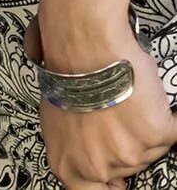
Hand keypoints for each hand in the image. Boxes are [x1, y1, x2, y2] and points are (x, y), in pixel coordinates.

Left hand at [39, 23, 176, 189]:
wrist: (84, 45)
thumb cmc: (67, 77)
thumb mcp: (56, 121)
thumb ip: (75, 150)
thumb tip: (92, 164)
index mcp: (71, 165)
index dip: (109, 187)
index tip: (117, 183)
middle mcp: (100, 165)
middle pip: (127, 167)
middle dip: (126, 144)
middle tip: (115, 116)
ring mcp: (131, 152)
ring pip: (151, 149)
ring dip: (144, 128)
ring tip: (125, 100)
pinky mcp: (156, 135)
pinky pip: (174, 134)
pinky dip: (169, 120)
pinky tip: (156, 106)